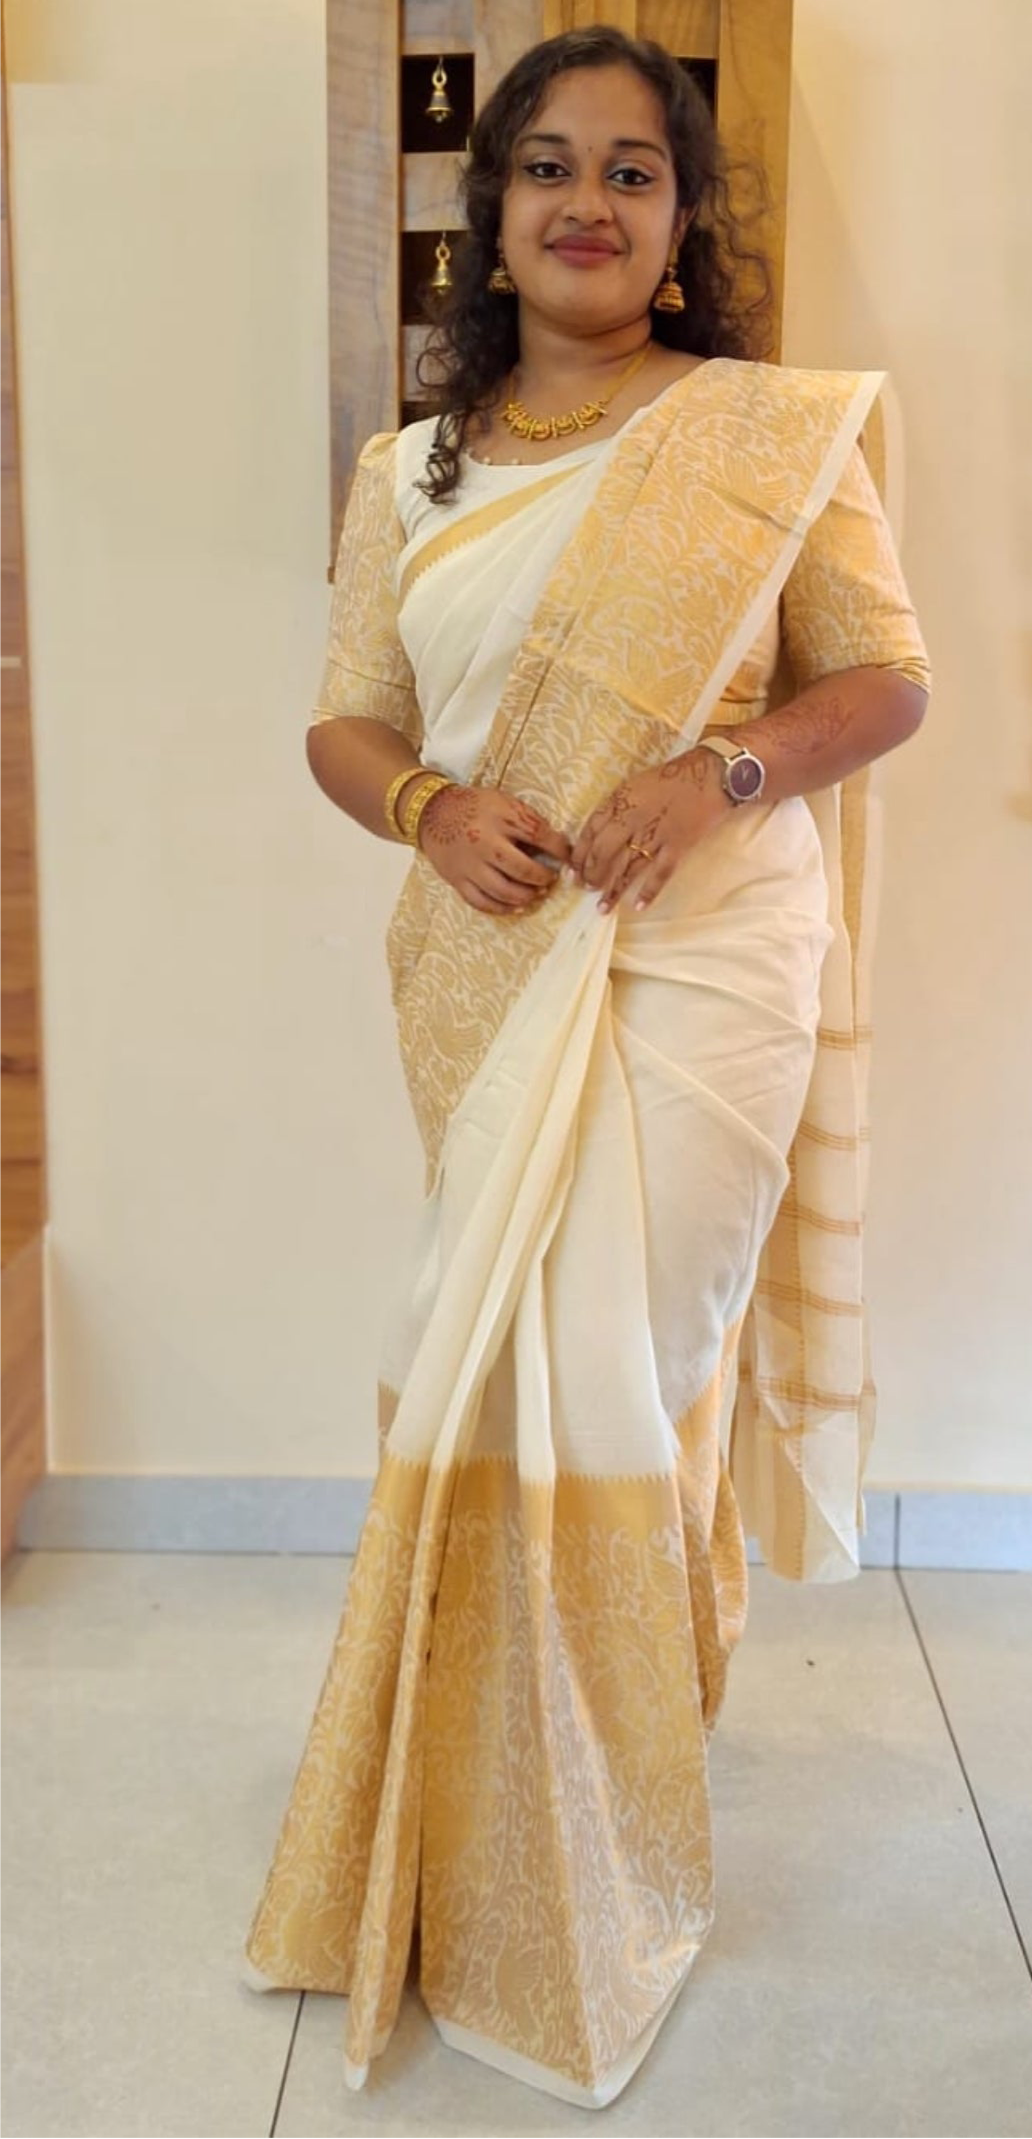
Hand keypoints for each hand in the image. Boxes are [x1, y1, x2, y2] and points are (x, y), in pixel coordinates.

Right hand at [418, 784, 570, 914]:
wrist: (433, 812)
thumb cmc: (475, 807)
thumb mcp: (503, 802)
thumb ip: (526, 820)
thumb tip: (555, 845)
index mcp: (499, 818)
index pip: (537, 835)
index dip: (559, 849)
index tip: (568, 858)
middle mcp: (483, 842)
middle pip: (520, 868)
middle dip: (542, 877)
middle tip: (551, 879)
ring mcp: (469, 864)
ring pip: (502, 890)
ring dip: (525, 896)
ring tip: (536, 893)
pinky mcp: (457, 879)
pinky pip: (481, 902)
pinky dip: (501, 908)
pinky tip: (516, 906)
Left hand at [570, 749, 730, 911]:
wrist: (710, 775)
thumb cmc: (671, 779)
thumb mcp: (635, 785)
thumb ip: (617, 808)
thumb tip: (599, 832)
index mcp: (620, 801)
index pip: (590, 831)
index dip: (578, 854)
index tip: (571, 871)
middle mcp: (633, 819)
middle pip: (604, 853)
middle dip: (591, 874)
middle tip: (585, 889)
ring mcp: (655, 835)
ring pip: (627, 868)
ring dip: (613, 890)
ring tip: (602, 908)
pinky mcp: (677, 847)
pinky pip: (659, 874)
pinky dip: (649, 892)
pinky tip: (638, 907)